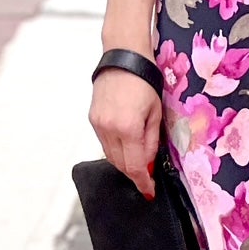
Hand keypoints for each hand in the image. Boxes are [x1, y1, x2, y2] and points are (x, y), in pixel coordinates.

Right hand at [90, 67, 161, 199]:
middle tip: (148, 176)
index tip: (149, 191)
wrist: (123, 58)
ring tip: (139, 159)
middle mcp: (109, 129)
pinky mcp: (92, 119)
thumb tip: (148, 164)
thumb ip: (151, 141)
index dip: (142, 182)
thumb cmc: (145, 81)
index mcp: (128, 128)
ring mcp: (98, 124)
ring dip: (124, 162)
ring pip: (110, 156)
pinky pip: (104, 143)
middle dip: (135, 173)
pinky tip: (127, 145)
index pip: (134, 166)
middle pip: (120, 165)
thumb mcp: (156, 113)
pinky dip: (116, 149)